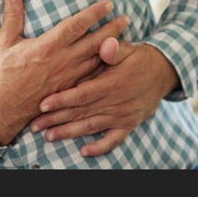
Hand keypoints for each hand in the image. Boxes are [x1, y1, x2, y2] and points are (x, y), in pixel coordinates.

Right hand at [0, 0, 129, 145]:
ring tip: (124, 38)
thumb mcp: (5, 42)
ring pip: (96, 61)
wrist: (1, 110)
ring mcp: (68, 79)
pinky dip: (103, 70)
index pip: (76, 25)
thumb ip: (12, 16)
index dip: (94, 13)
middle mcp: (62, 61)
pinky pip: (91, 78)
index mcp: (48, 46)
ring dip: (112, 49)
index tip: (108, 4)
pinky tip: (112, 65)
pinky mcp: (68, 92)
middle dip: (112, 29)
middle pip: (94, 42)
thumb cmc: (2, 75)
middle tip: (126, 19)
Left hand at [29, 39, 178, 156]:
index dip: (62, 100)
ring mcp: (123, 115)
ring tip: (48, 137)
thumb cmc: (139, 57)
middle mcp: (116, 102)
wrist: (163, 72)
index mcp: (112, 83)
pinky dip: (100, 148)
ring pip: (91, 127)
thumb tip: (106, 44)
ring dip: (69, 133)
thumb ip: (114, 48)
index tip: (43, 104)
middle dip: (56, 120)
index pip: (82, 94)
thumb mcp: (127, 48)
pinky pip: (114, 140)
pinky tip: (84, 152)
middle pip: (81, 113)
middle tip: (34, 125)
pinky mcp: (129, 124)